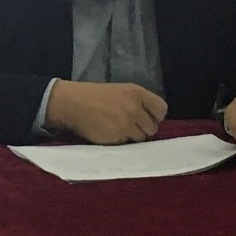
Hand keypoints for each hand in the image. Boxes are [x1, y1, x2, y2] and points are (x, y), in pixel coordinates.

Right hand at [45, 80, 167, 144]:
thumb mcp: (120, 91)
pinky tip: (110, 134)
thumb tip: (150, 118)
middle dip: (143, 128)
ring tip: (118, 129)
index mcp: (136, 93)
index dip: (156, 116)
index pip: (161, 109)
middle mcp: (134, 108)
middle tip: (130, 125)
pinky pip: (127, 144)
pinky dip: (121, 142)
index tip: (148, 118)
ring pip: (141, 139)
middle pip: (153, 128)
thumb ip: (137, 102)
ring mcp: (126, 125)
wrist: (73, 103)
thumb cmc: (95, 95)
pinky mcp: (117, 138)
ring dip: (132, 137)